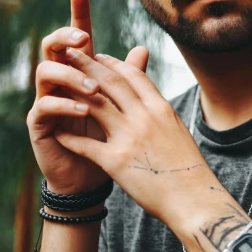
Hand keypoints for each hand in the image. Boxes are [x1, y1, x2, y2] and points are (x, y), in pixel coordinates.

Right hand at [26, 0, 148, 193]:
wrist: (93, 176)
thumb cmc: (109, 136)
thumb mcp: (123, 105)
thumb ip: (131, 78)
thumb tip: (144, 48)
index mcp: (81, 70)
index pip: (78, 37)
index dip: (77, 14)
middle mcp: (60, 80)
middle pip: (52, 46)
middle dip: (66, 37)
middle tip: (85, 39)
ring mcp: (46, 99)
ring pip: (45, 71)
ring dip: (72, 75)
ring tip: (95, 89)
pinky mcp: (39, 123)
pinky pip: (44, 105)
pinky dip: (65, 105)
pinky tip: (84, 109)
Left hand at [50, 49, 221, 228]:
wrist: (193, 199)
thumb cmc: (188, 168)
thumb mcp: (178, 130)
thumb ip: (161, 112)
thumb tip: (152, 101)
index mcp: (161, 108)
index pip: (133, 75)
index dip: (113, 63)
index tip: (99, 56)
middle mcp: (145, 117)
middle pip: (111, 82)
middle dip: (88, 64)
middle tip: (71, 52)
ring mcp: (129, 138)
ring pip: (96, 104)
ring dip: (74, 90)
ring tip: (59, 82)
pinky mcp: (116, 162)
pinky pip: (85, 144)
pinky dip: (69, 136)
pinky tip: (58, 131)